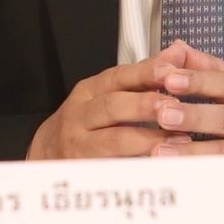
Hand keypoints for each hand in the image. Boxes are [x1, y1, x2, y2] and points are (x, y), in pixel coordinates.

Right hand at [27, 43, 191, 159]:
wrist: (46, 155)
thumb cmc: (86, 121)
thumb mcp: (108, 93)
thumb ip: (143, 76)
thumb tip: (178, 52)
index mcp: (90, 91)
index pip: (117, 77)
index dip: (144, 73)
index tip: (170, 72)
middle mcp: (81, 115)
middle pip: (112, 106)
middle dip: (145, 105)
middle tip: (175, 106)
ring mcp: (79, 145)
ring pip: (113, 141)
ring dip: (148, 139)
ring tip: (177, 138)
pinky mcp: (84, 171)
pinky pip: (113, 169)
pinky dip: (139, 167)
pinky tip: (161, 165)